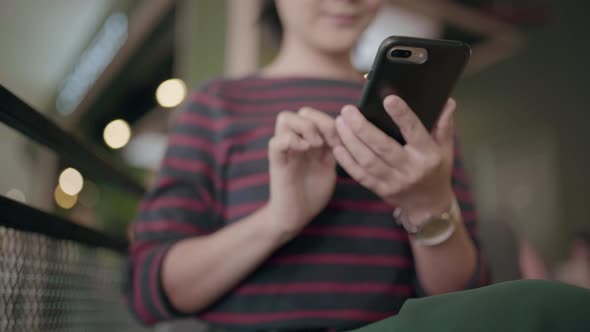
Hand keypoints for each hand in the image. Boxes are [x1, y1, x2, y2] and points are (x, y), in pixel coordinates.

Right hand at [266, 107, 339, 239]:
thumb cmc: (313, 192)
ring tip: (316, 145)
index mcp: (310, 140)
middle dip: (320, 121)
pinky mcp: (276, 162)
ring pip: (285, 118)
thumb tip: (348, 130)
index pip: (318, 115)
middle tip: (329, 141)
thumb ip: (335, 148)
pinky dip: (291, 140)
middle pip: (303, 111)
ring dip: (306, 127)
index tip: (342, 139)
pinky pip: (276, 141)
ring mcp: (284, 150)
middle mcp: (296, 141)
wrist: (297, 215)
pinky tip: (305, 150)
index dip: (332, 121)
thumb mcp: (329, 165)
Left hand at [333, 95, 455, 225]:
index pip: (414, 131)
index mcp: (428, 155)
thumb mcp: (445, 149)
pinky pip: (360, 175)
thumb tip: (447, 101)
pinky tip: (338, 147)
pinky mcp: (381, 190)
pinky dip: (347, 161)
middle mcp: (410, 169)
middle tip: (348, 110)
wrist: (429, 206)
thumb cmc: (436, 171)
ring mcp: (394, 182)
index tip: (388, 99)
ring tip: (340, 123)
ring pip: (367, 160)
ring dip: (350, 141)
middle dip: (362, 127)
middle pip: (382, 146)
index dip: (402, 115)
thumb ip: (443, 124)